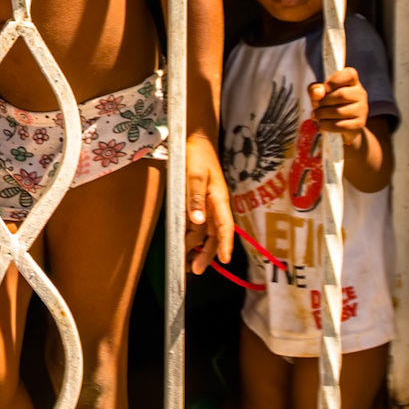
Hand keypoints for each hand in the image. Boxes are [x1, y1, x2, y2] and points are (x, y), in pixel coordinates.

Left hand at [184, 134, 234, 274]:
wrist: (194, 138)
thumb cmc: (197, 155)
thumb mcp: (195, 175)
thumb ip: (195, 198)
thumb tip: (197, 222)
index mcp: (219, 198)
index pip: (225, 226)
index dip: (225, 244)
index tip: (225, 260)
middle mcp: (214, 204)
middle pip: (214, 234)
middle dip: (207, 253)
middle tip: (195, 270)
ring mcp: (206, 204)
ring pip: (204, 231)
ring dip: (196, 246)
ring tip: (185, 263)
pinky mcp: (197, 201)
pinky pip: (195, 223)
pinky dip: (190, 235)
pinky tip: (182, 244)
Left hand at [309, 67, 368, 152]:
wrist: (341, 126)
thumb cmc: (329, 104)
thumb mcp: (319, 93)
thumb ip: (315, 89)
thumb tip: (318, 92)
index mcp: (352, 81)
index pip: (350, 74)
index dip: (336, 80)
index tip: (326, 87)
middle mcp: (360, 93)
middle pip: (342, 95)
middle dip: (324, 102)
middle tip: (316, 106)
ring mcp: (362, 109)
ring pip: (340, 112)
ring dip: (322, 114)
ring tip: (316, 116)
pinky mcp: (359, 124)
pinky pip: (340, 125)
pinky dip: (327, 125)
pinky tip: (321, 124)